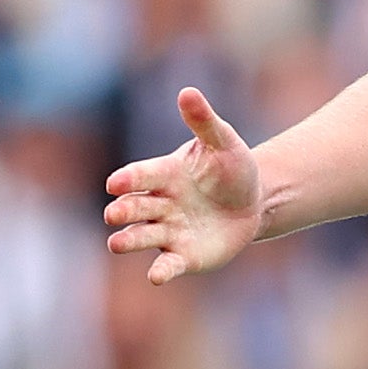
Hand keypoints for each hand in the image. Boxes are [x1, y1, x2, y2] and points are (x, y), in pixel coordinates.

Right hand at [103, 86, 262, 282]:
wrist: (254, 201)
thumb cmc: (232, 168)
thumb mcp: (223, 142)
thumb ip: (203, 122)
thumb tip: (188, 92)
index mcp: (164, 174)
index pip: (141, 176)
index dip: (129, 179)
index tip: (115, 183)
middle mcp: (160, 204)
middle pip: (136, 208)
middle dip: (124, 211)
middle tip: (113, 215)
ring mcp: (169, 231)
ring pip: (143, 236)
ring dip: (129, 240)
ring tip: (116, 244)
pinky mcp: (183, 255)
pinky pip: (169, 263)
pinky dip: (162, 270)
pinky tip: (156, 276)